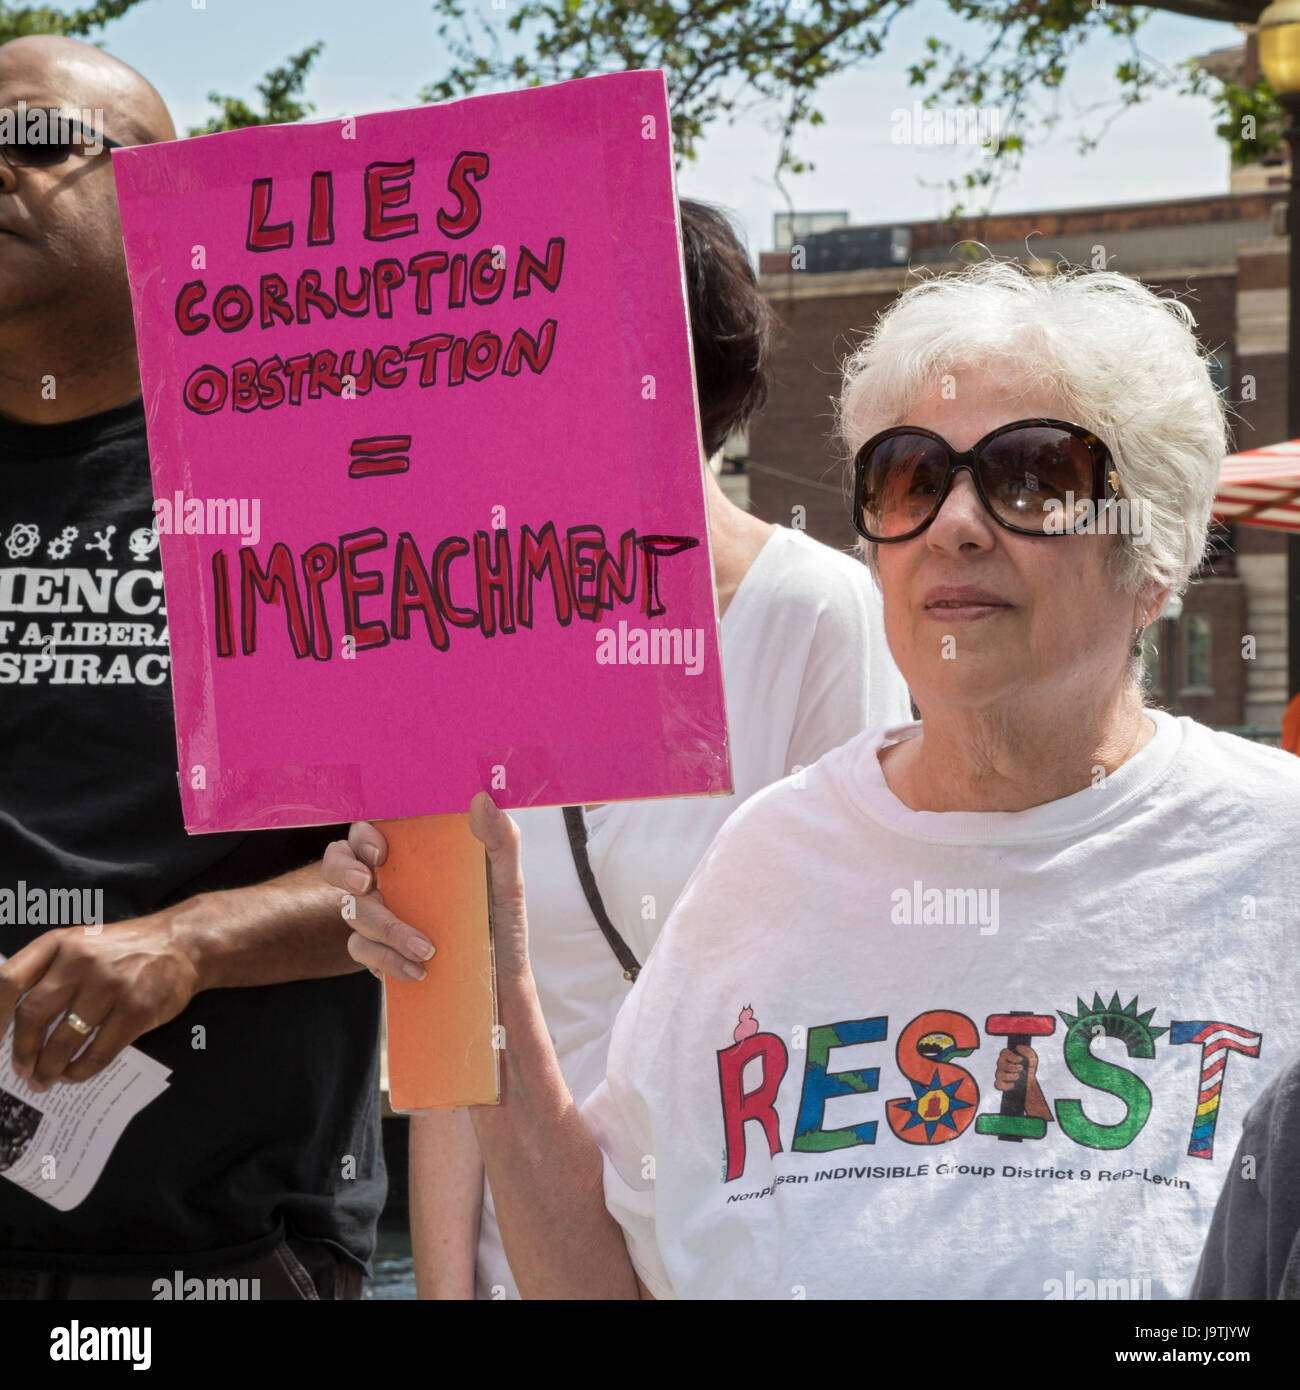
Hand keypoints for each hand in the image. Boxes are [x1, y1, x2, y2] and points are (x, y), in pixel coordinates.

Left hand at [0, 916, 200, 1089]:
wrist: (184, 944)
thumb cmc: (125, 949)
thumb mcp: (82, 945)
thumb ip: (48, 972)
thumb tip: (11, 1025)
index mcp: (60, 943)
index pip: (9, 980)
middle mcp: (81, 961)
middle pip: (32, 1015)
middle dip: (21, 1052)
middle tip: (22, 1072)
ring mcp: (110, 985)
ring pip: (63, 1039)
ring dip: (49, 1068)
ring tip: (46, 1080)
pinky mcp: (136, 1010)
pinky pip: (98, 1052)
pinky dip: (81, 1071)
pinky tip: (76, 1074)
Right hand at [321, 792, 530, 984]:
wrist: (502, 985)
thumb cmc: (502, 924)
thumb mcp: (507, 881)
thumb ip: (501, 840)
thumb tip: (482, 800)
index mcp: (416, 854)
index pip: (373, 829)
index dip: (363, 835)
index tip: (380, 852)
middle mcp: (392, 880)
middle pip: (340, 862)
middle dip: (342, 869)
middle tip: (365, 884)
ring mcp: (381, 916)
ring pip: (352, 911)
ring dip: (385, 929)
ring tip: (425, 950)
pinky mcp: (379, 952)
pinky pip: (362, 950)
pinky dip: (386, 960)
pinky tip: (417, 971)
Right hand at [993, 1044, 1036, 1091]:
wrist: (1030, 1081)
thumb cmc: (1029, 1068)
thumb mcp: (1031, 1058)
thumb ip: (1026, 1051)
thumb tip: (1018, 1047)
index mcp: (1007, 1056)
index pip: (1004, 1052)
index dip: (1012, 1056)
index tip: (1021, 1059)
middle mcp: (1001, 1064)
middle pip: (1001, 1063)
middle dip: (1012, 1067)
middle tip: (1021, 1068)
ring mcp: (1000, 1073)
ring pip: (999, 1074)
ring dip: (1010, 1076)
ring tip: (1018, 1076)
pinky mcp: (1000, 1083)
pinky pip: (998, 1084)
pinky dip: (1005, 1085)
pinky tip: (1013, 1084)